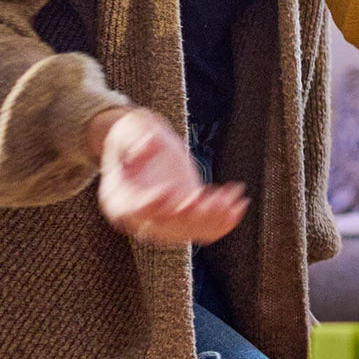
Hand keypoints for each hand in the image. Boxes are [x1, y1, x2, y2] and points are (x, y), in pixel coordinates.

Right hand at [89, 107, 247, 246]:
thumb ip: (135, 137)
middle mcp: (140, 216)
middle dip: (193, 216)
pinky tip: (240, 205)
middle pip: (166, 226)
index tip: (169, 191)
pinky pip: (202, 228)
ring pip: (189, 230)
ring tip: (236, 202)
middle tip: (216, 200)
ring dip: (214, 219)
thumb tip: (147, 145)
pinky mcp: (183, 216)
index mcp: (118, 197)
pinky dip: (222, 222)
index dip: (151, 205)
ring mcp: (163, 219)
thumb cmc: (134, 134)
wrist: (143, 142)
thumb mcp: (130, 129)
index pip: (133, 209)